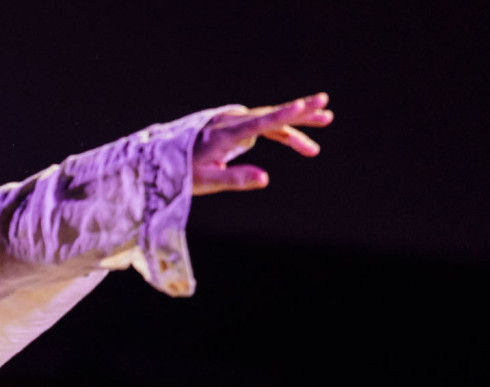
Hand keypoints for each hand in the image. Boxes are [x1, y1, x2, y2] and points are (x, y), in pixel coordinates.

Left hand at [192, 93, 332, 195]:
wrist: (163, 160)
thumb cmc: (183, 172)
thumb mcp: (207, 181)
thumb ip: (236, 178)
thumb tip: (266, 179)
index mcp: (224, 135)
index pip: (259, 123)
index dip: (282, 115)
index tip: (303, 104)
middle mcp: (231, 124)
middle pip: (270, 115)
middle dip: (298, 110)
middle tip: (324, 102)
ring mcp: (235, 123)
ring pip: (271, 120)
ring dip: (297, 122)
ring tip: (326, 120)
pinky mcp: (238, 128)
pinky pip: (266, 128)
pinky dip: (284, 134)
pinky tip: (304, 146)